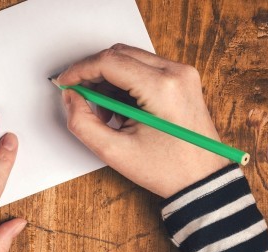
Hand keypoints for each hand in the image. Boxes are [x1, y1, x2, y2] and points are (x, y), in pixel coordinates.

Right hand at [57, 43, 229, 197]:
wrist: (202, 180)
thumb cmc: (167, 170)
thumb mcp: (115, 152)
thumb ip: (83, 122)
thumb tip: (71, 98)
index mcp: (162, 88)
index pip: (109, 62)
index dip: (80, 70)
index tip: (65, 83)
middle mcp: (176, 73)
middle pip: (119, 54)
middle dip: (93, 73)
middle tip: (79, 97)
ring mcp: (182, 74)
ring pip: (131, 59)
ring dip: (109, 80)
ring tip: (106, 113)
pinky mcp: (182, 80)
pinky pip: (145, 69)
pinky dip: (125, 83)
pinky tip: (122, 110)